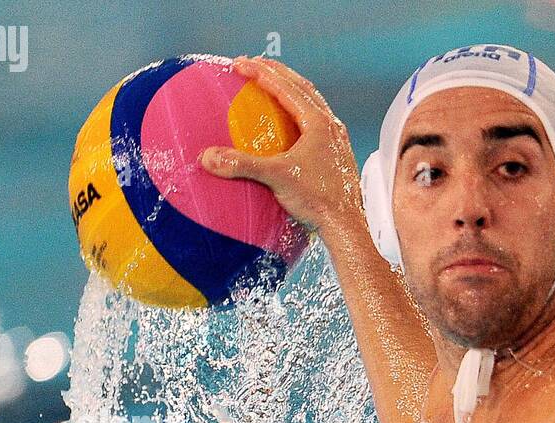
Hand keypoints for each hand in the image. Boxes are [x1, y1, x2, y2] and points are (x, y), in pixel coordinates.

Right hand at [200, 57, 362, 235]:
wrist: (346, 227)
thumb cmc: (319, 202)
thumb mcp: (277, 179)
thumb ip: (243, 165)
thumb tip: (208, 158)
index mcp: (318, 124)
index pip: (285, 87)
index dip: (260, 72)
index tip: (239, 64)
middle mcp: (331, 126)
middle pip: (301, 87)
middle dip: (276, 72)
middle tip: (253, 64)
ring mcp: (337, 140)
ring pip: (313, 102)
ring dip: (290, 88)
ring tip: (271, 84)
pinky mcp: (338, 154)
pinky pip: (318, 122)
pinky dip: (300, 111)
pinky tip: (290, 121)